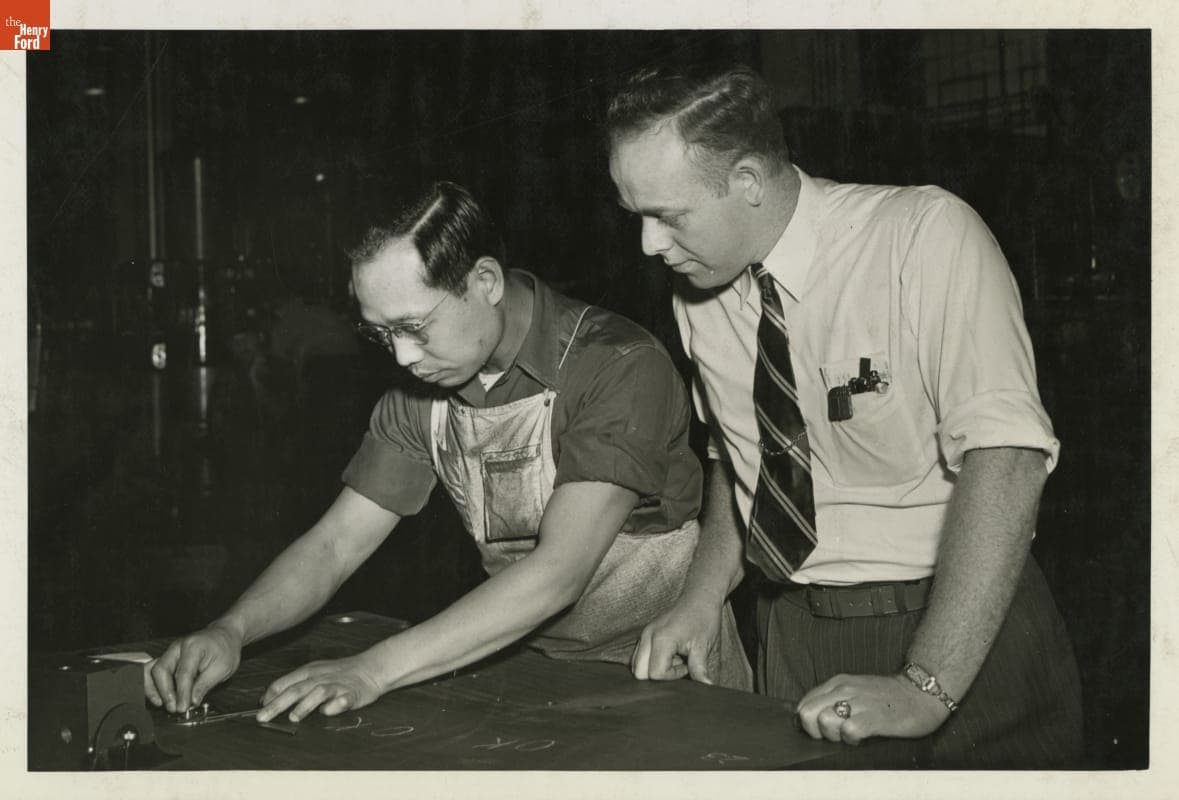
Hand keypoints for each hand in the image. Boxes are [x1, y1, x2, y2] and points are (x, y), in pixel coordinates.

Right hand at [145, 622, 242, 712]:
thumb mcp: (222, 668)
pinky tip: (158, 697)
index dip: (181, 693)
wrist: (225, 636)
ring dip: (154, 689)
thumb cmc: (225, 649)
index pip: (183, 673)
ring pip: (152, 670)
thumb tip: (191, 702)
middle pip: (161, 670)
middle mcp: (178, 647)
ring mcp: (171, 652)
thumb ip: (204, 685)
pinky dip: (153, 685)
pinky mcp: (169, 658)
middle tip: (174, 708)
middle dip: (165, 692)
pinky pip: (153, 670)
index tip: (182, 707)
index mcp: (193, 647)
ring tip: (162, 704)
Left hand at [256, 650, 386, 722]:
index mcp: (309, 672)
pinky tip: (329, 711)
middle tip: (263, 717)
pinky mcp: (353, 693)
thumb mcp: (315, 673)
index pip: (285, 683)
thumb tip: (268, 699)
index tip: (259, 709)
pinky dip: (336, 705)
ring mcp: (337, 685)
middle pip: (296, 689)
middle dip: (278, 704)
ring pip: (318, 692)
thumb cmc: (340, 673)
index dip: (271, 696)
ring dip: (305, 704)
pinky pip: (344, 699)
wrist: (371, 668)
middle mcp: (320, 678)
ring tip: (294, 717)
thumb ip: (294, 685)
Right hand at [631, 596, 720, 685]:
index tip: (686, 665)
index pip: (655, 673)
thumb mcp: (703, 646)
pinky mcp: (645, 635)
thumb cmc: (703, 619)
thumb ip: (699, 669)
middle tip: (679, 664)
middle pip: (639, 673)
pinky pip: (640, 657)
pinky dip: (651, 662)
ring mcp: (644, 634)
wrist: (700, 598)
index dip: (671, 677)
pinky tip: (670, 655)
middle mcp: (647, 636)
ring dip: (654, 668)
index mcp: (661, 639)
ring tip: (675, 658)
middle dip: (658, 676)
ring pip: (636, 666)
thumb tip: (706, 687)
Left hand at [795, 673, 950, 744]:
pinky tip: (862, 737)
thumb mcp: (854, 690)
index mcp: (838, 682)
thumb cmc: (888, 697)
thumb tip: (814, 718)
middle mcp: (844, 689)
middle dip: (816, 730)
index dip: (809, 723)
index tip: (823, 730)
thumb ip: (834, 699)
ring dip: (834, 735)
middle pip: (807, 713)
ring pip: (824, 720)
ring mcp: (859, 702)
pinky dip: (851, 739)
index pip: (804, 704)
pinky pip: (849, 730)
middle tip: (835, 735)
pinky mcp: (874, 716)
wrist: (921, 693)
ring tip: (850, 735)